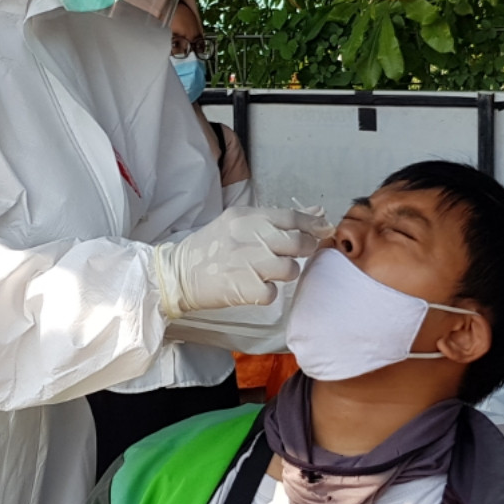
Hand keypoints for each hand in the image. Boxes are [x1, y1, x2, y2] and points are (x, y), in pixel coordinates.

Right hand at [152, 208, 326, 318]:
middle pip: (296, 242)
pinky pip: (273, 292)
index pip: (291, 217)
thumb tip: (318, 210)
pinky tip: (255, 287)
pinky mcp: (244, 287)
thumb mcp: (240, 222)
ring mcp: (247, 263)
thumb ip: (278, 218)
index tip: (326, 229)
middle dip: (305, 249)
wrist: (177, 273)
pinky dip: (268, 292)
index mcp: (247, 217)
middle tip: (298, 254)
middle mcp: (249, 237)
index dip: (313, 224)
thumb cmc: (210, 247)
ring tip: (269, 272)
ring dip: (285, 273)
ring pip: (289, 269)